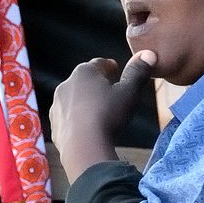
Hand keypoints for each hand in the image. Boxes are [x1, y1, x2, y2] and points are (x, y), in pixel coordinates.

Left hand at [50, 50, 156, 183]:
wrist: (83, 148)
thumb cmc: (108, 115)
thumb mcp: (130, 93)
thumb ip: (138, 72)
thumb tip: (149, 54)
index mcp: (84, 72)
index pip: (99, 64)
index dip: (110, 67)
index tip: (117, 71)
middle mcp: (66, 84)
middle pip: (85, 80)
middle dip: (97, 84)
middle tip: (111, 93)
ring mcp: (57, 105)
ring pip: (75, 99)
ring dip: (86, 102)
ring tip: (100, 114)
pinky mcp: (54, 124)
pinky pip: (68, 118)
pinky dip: (77, 120)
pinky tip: (88, 129)